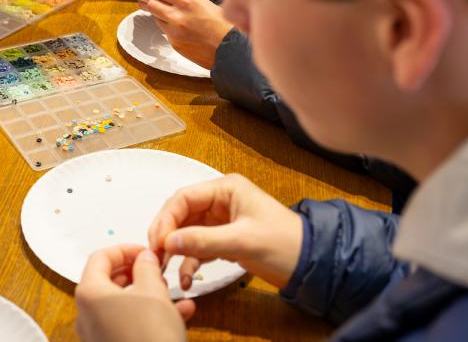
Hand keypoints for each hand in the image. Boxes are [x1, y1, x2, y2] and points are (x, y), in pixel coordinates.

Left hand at [75, 245, 191, 341]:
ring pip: (123, 305)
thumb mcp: (153, 291)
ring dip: (148, 294)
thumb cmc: (150, 337)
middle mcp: (87, 315)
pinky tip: (181, 313)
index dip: (125, 249)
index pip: (100, 257)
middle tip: (157, 270)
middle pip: (109, 281)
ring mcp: (97, 335)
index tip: (145, 251)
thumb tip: (144, 258)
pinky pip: (128, 325)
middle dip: (137, 273)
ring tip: (172, 292)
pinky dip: (149, 316)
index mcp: (90, 293)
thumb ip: (146, 267)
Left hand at [146, 0, 229, 70]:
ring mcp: (174, 32)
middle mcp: (177, 15)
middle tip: (165, 2)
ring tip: (177, 16)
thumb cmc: (223, 24)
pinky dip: (170, 29)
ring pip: (156, 18)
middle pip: (152, 4)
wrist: (230, 49)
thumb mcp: (204, 2)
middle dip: (157, 1)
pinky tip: (183, 29)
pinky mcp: (174, 44)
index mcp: (187, 1)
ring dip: (162, 15)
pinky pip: (165, 32)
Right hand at [148, 174, 304, 291]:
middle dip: (168, 236)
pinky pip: (199, 248)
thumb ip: (203, 240)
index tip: (158, 241)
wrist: (311, 264)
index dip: (167, 219)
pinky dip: (191, 262)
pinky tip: (187, 278)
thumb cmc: (285, 243)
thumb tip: (169, 241)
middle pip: (182, 215)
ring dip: (177, 251)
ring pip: (188, 233)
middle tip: (156, 256)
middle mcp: (221, 201)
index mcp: (226, 189)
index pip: (184, 197)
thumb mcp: (242, 240)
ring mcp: (222, 221)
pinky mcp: (225, 240)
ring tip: (167, 270)